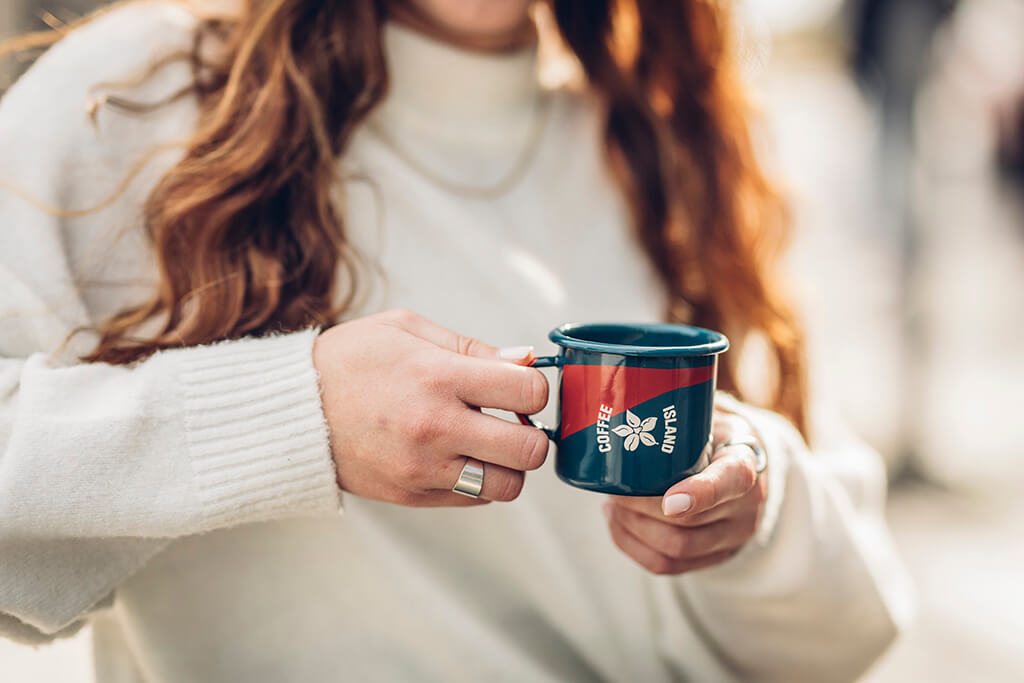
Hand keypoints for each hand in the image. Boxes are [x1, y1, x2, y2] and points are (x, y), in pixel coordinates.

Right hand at [313, 309, 548, 506]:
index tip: (520, 385)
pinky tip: (459, 455)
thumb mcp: (405, 329)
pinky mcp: (411, 496)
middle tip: (513, 420)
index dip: (535, 387)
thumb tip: (525, 361)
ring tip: (489, 442)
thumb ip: (471, 347)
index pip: (528, 392)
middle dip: (533, 433)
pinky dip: (479, 480)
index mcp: (437, 377)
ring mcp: (422, 469)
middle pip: (529, 450)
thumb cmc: (349, 360)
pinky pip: (474, 499)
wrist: (290, 412)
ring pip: (508, 486)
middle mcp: (434, 428)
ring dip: (509, 465)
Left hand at [603, 407, 766, 574]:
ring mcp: (732, 538)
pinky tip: (617, 524)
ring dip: (632, 528)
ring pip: (674, 549)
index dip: (699, 494)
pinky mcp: (714, 558)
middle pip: (688, 521)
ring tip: (611, 506)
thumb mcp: (707, 411)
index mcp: (745, 462)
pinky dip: (633, 547)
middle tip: (612, 490)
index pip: (731, 481)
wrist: (740, 462)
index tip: (669, 500)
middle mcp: (747, 506)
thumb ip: (680, 404)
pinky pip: (668, 567)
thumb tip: (629, 387)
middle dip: (640, 508)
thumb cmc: (711, 431)